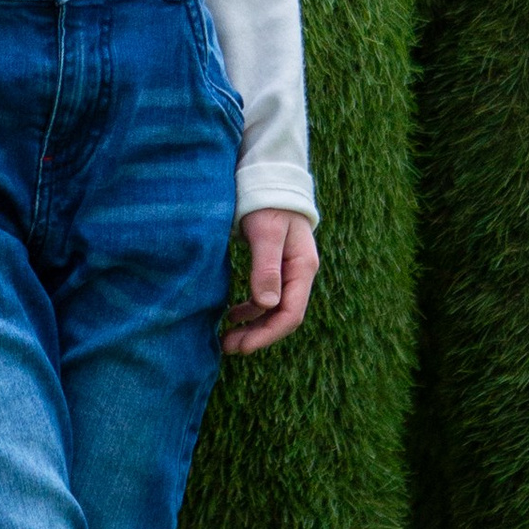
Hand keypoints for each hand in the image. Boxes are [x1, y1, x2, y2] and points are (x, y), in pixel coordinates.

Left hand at [222, 208, 315, 356]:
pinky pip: (266, 298)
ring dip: (253, 326)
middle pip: (283, 316)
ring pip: (274, 310)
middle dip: (258, 335)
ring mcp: (289, 272)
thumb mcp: (266, 232)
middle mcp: (299, 274)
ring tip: (227, 337)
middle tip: (228, 348)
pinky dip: (251, 310)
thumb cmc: (268, 203)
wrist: (270, 180)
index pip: (290, 314)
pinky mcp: (277, 268)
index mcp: (302, 268)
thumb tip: (266, 304)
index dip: (267, 334)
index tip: (242, 346)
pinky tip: (233, 315)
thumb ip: (266, 267)